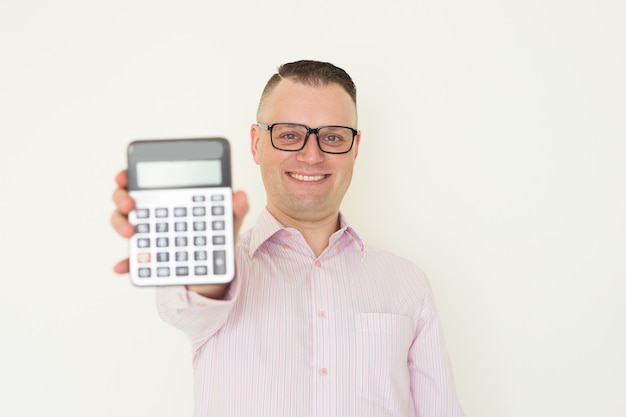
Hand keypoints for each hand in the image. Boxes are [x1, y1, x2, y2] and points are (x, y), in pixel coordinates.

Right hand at [110, 169, 249, 297]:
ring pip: (123, 223)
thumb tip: (240, 195)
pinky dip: (126, 262)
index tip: (124, 176)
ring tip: (131, 233)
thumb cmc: (216, 241)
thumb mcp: (228, 224)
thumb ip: (235, 209)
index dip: (129, 175)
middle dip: (121, 197)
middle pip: (126, 198)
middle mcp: (153, 214)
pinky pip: (132, 259)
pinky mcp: (146, 258)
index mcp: (170, 199)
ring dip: (120, 225)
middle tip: (129, 204)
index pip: (146, 181)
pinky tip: (122, 266)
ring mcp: (147, 235)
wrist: (213, 272)